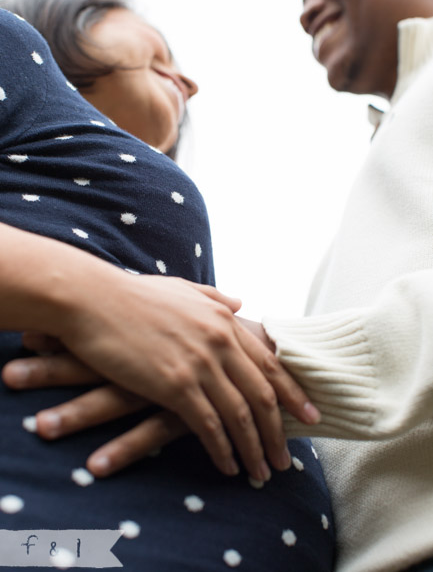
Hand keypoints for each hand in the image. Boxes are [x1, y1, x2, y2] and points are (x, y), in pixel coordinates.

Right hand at [4, 313, 319, 479]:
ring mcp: (200, 364)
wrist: (92, 299)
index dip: (294, 394)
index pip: (271, 363)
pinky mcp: (175, 385)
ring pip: (240, 416)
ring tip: (261, 472)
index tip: (311, 416)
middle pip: (263, 395)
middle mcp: (220, 341)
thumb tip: (242, 302)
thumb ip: (216, 297)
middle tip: (286, 459)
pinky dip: (223, 450)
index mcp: (224, 320)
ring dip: (254, 448)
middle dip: (279, 431)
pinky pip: (208, 426)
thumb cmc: (133, 294)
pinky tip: (228, 466)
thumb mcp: (182, 288)